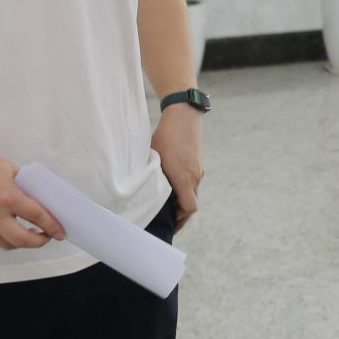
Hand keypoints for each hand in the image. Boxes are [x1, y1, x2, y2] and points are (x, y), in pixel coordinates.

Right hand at [0, 143, 63, 249]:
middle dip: (39, 242)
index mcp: (6, 197)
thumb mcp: (8, 169)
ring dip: (21, 242)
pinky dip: (4, 241)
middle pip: (22, 240)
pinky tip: (10, 232)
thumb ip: (25, 186)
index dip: (52, 226)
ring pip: (6, 245)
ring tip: (29, 233)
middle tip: (47, 236)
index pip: (37, 216)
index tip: (60, 231)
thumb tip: (42, 201)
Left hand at [153, 106, 205, 229]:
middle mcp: (195, 176)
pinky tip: (171, 186)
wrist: (184, 115)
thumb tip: (140, 192)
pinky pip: (193, 183)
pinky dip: (184, 189)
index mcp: (184, 177)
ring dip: (181, 201)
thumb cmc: (166, 135)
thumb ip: (152, 177)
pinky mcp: (197, 163)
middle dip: (180, 214)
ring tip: (166, 203)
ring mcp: (198, 170)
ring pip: (192, 193)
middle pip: (192, 204)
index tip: (169, 224)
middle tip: (166, 220)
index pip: (190, 208)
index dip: (180, 220)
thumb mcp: (154, 157)